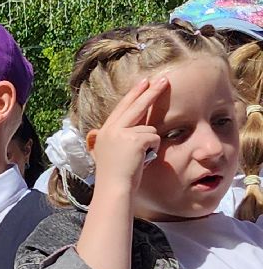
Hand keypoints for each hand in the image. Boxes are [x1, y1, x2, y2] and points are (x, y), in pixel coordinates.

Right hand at [89, 75, 167, 194]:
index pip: (121, 108)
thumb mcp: (109, 154)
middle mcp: (111, 129)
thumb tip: (114, 131)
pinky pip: (154, 137)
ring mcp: (122, 133)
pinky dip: (152, 149)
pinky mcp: (134, 138)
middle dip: (151, 91)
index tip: (143, 83)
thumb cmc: (114, 176)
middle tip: (164, 80)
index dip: (133, 95)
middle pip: (135, 105)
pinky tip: (142, 159)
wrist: (113, 188)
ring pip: (149, 128)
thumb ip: (114, 139)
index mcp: (104, 133)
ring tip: (138, 158)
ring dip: (149, 143)